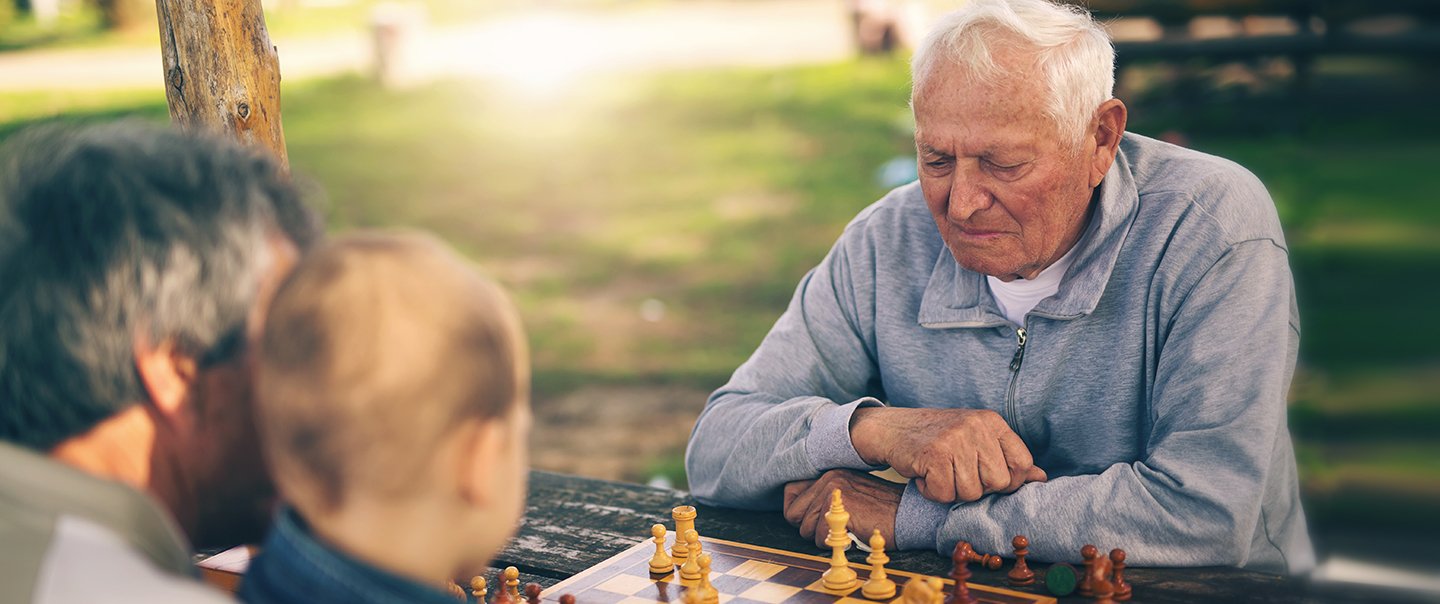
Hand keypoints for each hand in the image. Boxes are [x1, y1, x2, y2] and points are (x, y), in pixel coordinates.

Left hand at [783, 469, 901, 548]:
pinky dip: (835, 545)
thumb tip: (799, 513)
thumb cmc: (882, 510)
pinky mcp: (840, 511)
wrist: (908, 515)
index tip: (812, 520)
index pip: (791, 491)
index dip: (797, 511)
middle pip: (793, 514)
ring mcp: (833, 493)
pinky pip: (820, 538)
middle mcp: (829, 479)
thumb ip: (826, 497)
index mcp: (830, 473)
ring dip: (822, 537)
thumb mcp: (851, 493)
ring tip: (845, 531)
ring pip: (805, 528)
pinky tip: (851, 537)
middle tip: (832, 530)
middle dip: (809, 528)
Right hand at [849, 406, 1045, 502]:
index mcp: (992, 422)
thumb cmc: (939, 439)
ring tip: (938, 471)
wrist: (893, 429)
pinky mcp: (934, 454)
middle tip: (955, 472)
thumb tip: (1041, 479)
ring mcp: (955, 439)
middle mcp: (977, 427)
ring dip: (951, 490)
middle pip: (998, 483)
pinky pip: (945, 495)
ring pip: (971, 493)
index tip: (984, 476)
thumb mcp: (977, 441)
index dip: (1007, 480)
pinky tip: (924, 475)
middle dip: (976, 487)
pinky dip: (931, 492)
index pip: (1022, 464)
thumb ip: (1008, 459)